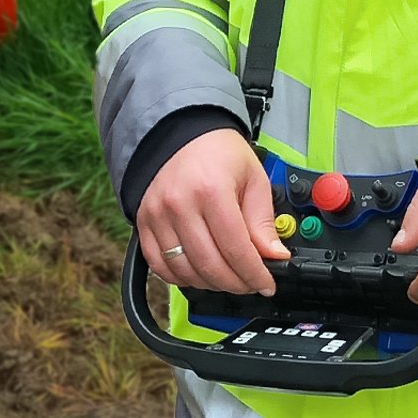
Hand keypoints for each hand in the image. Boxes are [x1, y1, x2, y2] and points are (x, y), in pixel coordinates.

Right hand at [136, 128, 291, 294]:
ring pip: (185, 271)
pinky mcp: (144, 223)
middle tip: (250, 283)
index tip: (266, 283)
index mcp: (211, 190)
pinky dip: (181, 278)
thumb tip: (274, 256)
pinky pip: (159, 265)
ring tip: (227, 278)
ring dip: (210, 284)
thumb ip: (263, 221)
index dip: (254, 274)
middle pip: (210, 265)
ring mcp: (157, 215)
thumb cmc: (218, 152)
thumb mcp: (253, 178)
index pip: (236, 249)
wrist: (180, 133)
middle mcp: (180, 204)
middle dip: (236, 283)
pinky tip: (199, 273)